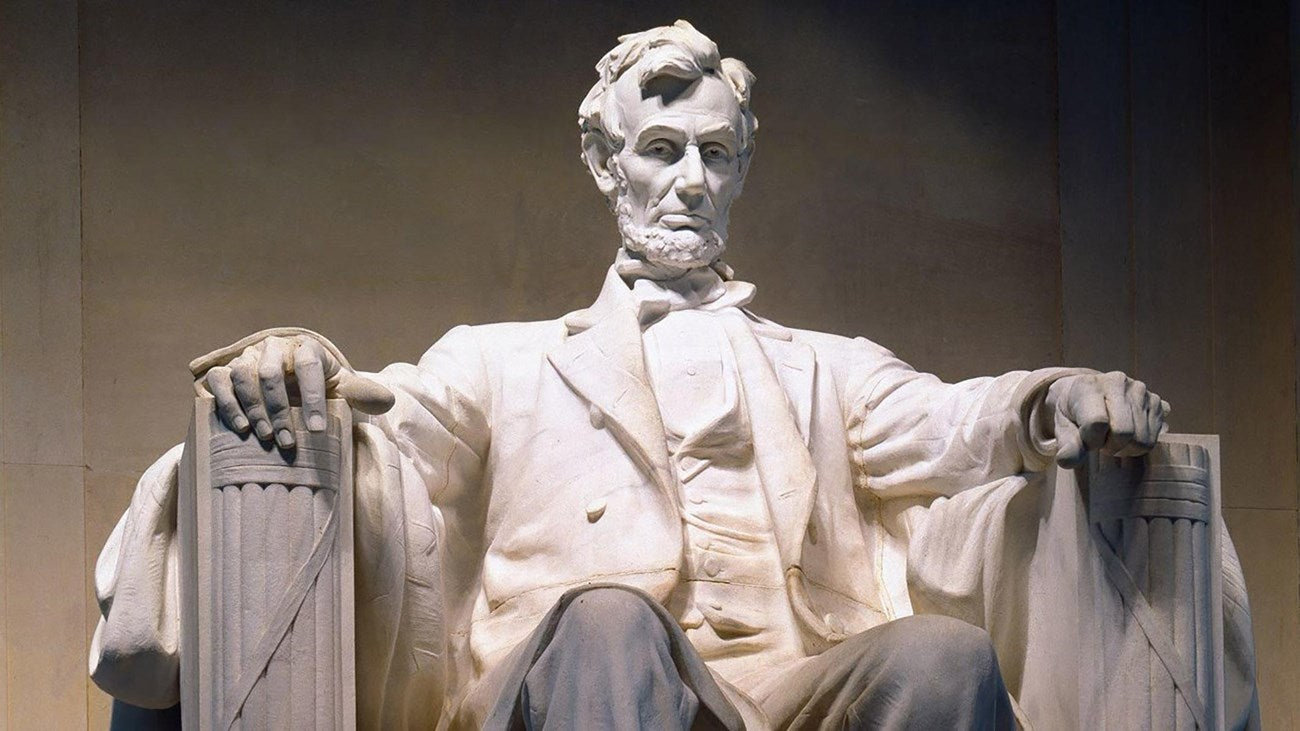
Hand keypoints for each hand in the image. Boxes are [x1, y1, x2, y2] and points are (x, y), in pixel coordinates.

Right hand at [201, 335, 393, 447]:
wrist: (288, 383)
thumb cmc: (319, 387)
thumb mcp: (342, 388)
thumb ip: (362, 394)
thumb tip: (388, 401)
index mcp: (306, 348)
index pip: (309, 366)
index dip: (312, 397)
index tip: (316, 429)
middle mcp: (274, 347)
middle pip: (271, 373)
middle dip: (280, 410)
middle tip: (287, 442)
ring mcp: (247, 357)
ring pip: (243, 375)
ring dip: (253, 408)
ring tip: (265, 437)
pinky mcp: (226, 370)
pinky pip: (220, 381)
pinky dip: (228, 403)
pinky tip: (240, 427)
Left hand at [1047, 371, 1170, 467]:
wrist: (1085, 394)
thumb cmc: (1073, 413)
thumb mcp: (1062, 428)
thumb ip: (1066, 445)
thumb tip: (1066, 461)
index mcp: (1088, 386)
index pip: (1097, 423)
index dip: (1092, 440)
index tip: (1086, 439)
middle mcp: (1117, 382)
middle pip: (1125, 433)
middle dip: (1111, 445)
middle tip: (1101, 440)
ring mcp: (1139, 389)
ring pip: (1142, 439)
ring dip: (1126, 446)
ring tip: (1112, 436)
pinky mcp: (1155, 400)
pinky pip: (1155, 437)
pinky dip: (1139, 442)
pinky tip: (1127, 431)